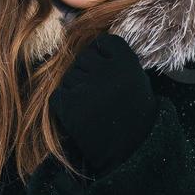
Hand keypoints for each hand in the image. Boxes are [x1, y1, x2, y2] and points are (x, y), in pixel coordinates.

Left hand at [49, 33, 157, 175]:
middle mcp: (106, 71)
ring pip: (69, 77)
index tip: (108, 74)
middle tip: (101, 97)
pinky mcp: (68, 105)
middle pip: (84, 58)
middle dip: (88, 74)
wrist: (131, 152)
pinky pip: (58, 95)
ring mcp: (85, 87)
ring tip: (94, 109)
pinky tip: (82, 117)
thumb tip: (91, 45)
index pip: (104, 42)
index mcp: (126, 62)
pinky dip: (65, 105)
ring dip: (77, 90)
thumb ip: (117, 61)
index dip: (103, 56)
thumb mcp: (136, 81)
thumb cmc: (134, 115)